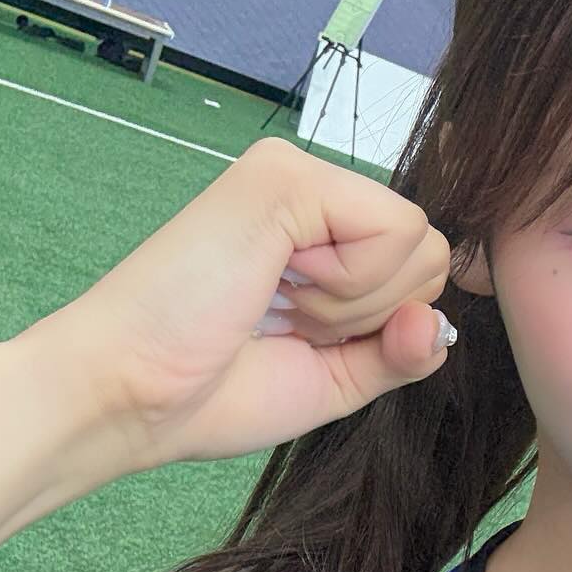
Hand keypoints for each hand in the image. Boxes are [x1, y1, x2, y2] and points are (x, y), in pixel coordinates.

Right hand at [21, 137, 456, 470]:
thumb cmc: (210, 391)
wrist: (131, 395)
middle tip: (289, 323)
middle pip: (431, 252)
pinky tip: (277, 287)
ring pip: (420, 241)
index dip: (385, 326)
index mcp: (322, 236)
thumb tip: (440, 320)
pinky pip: (392, 231)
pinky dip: (348, 287)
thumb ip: (398, 352)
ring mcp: (298, 176)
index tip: (305, 340)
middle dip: (376, 315)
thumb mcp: (334, 379)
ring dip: (356, 304)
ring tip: (276, 306)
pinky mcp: (287, 176)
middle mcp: (314, 194)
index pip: (420, 270)